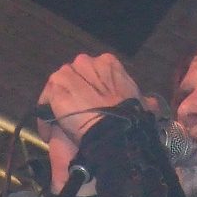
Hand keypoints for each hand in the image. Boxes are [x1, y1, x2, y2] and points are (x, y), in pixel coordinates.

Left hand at [37, 52, 141, 191]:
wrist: (114, 131)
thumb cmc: (130, 119)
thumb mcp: (141, 106)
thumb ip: (144, 102)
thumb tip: (152, 104)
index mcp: (108, 63)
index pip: (91, 73)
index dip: (90, 92)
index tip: (91, 109)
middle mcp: (85, 62)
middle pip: (72, 78)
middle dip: (72, 97)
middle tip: (75, 120)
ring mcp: (68, 74)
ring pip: (56, 89)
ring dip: (56, 108)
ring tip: (59, 129)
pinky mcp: (55, 90)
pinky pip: (44, 104)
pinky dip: (46, 119)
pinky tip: (50, 134)